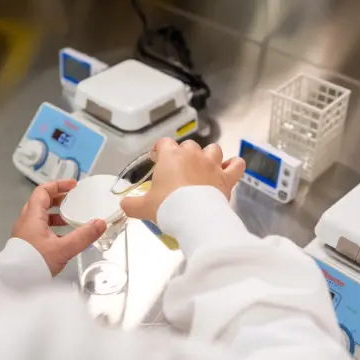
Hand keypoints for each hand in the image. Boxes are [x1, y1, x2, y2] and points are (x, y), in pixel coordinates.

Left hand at [12, 180, 106, 275]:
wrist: (15, 283)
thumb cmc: (35, 261)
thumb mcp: (63, 248)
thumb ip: (83, 235)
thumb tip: (101, 223)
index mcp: (33, 216)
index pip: (43, 192)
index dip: (58, 185)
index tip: (73, 185)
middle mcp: (27, 222)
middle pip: (41, 202)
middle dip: (58, 198)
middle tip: (74, 199)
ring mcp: (25, 233)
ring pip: (41, 216)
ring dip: (56, 214)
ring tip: (71, 218)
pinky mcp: (27, 244)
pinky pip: (41, 228)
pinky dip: (53, 227)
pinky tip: (65, 237)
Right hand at [121, 139, 245, 220]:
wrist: (193, 217)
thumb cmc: (168, 206)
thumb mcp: (143, 207)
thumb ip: (131, 204)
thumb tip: (123, 205)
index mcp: (171, 156)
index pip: (163, 143)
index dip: (159, 149)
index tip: (156, 158)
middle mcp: (193, 155)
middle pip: (189, 146)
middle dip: (184, 155)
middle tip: (179, 170)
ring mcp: (212, 164)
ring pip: (213, 149)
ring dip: (209, 156)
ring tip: (204, 167)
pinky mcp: (226, 177)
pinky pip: (237, 164)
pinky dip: (234, 165)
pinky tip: (230, 169)